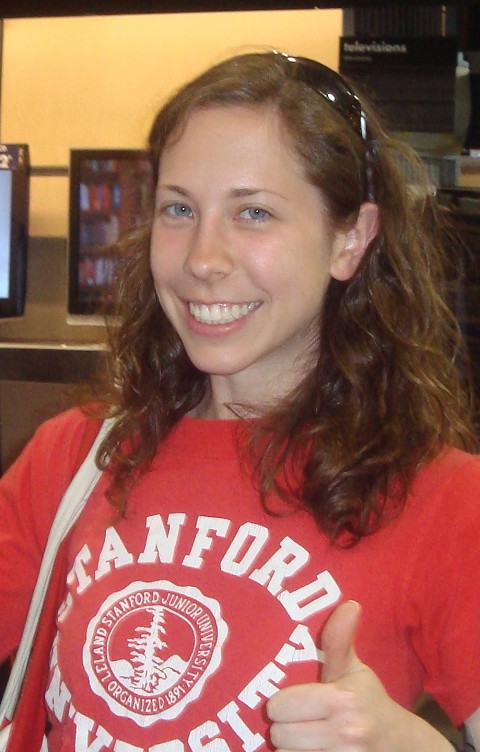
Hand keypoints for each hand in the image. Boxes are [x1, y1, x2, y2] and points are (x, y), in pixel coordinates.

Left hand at [266, 600, 400, 750]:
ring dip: (292, 748)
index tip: (293, 701)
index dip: (282, 703)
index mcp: (342, 700)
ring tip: (305, 736)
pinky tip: (312, 750)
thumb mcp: (355, 670)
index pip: (280, 706)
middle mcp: (344, 734)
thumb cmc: (370, 702)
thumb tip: (350, 603)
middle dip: (285, 727)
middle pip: (279, 735)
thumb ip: (340, 639)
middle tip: (298, 720)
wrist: (401, 746)